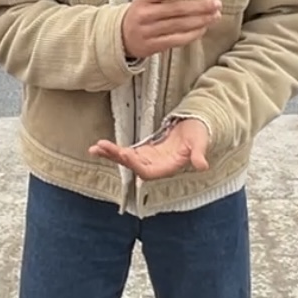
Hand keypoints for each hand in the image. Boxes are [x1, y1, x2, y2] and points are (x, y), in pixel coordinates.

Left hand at [89, 118, 210, 181]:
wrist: (198, 126)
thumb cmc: (199, 132)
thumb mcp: (200, 140)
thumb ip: (199, 153)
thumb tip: (203, 166)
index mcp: (168, 167)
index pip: (147, 171)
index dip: (135, 165)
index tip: (123, 154)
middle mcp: (156, 166)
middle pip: (132, 166)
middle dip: (116, 157)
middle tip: (100, 147)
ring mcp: (149, 159)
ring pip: (127, 160)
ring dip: (111, 154)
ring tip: (95, 148)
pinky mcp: (145, 152)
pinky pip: (127, 153)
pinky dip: (114, 150)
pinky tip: (101, 147)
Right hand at [121, 0, 221, 59]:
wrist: (119, 38)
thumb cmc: (140, 13)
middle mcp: (145, 14)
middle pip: (176, 9)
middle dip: (199, 6)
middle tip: (217, 3)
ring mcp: (148, 31)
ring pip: (178, 25)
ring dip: (200, 20)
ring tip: (215, 16)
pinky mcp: (153, 46)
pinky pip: (176, 40)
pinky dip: (192, 35)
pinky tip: (203, 29)